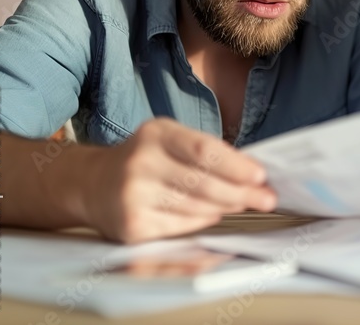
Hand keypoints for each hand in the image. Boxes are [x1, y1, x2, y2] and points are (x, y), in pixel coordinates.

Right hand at [79, 118, 276, 242]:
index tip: (261, 176)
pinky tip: (214, 214)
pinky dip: (202, 220)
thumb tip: (252, 173)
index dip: (235, 165)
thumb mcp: (170, 140)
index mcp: (156, 134)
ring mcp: (133, 196)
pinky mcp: (131, 225)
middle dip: (241, 193)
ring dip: (226, 207)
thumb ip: (206, 152)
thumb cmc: (146, 159)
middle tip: (267, 199)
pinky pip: (179, 225)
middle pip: (202, 183)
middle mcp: (141, 163)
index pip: (203, 150)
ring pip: (194, 206)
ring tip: (245, 204)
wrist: (92, 184)